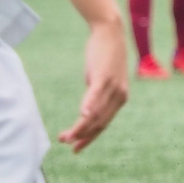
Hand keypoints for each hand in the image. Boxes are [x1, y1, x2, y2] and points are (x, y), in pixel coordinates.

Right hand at [58, 21, 128, 152]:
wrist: (110, 33)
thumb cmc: (104, 57)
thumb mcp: (102, 80)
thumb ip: (97, 95)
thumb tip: (87, 109)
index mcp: (120, 99)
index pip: (104, 124)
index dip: (90, 138)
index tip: (76, 149)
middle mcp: (119, 95)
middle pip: (99, 122)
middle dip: (81, 135)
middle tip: (64, 142)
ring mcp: (112, 86)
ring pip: (96, 113)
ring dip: (80, 127)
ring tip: (64, 137)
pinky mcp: (104, 76)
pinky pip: (96, 94)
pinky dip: (88, 106)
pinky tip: (82, 116)